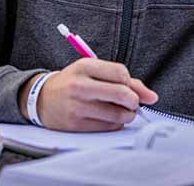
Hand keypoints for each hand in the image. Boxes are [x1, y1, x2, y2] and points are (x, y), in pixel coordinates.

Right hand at [19, 58, 158, 131]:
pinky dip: (116, 124)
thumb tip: (151, 96)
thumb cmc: (72, 83)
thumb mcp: (92, 72)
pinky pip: (108, 127)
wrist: (41, 99)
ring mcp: (77, 106)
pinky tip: (110, 118)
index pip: (121, 72)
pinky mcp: (76, 124)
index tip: (126, 85)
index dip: (130, 82)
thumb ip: (123, 80)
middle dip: (134, 101)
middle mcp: (80, 85)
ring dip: (127, 115)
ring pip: (118, 114)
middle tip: (132, 103)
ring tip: (123, 111)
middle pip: (122, 93)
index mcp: (84, 66)